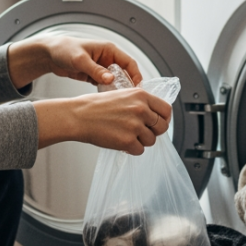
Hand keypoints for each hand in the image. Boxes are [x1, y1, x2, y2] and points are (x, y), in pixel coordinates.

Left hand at [8, 35, 143, 89]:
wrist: (49, 54)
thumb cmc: (64, 50)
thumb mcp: (80, 60)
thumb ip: (96, 70)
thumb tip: (110, 80)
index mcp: (109, 50)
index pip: (129, 62)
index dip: (136, 75)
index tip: (137, 88)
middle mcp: (108, 58)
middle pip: (125, 73)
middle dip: (128, 85)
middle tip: (129, 99)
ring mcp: (102, 68)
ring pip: (116, 81)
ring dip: (118, 90)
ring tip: (119, 102)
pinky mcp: (95, 76)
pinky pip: (106, 85)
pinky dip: (108, 92)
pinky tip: (107, 100)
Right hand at [34, 88, 171, 154]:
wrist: (78, 116)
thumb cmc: (96, 106)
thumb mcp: (122, 95)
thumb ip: (140, 102)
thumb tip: (154, 114)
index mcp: (141, 95)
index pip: (166, 110)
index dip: (164, 119)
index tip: (158, 123)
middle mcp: (140, 109)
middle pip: (162, 127)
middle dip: (153, 131)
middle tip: (141, 132)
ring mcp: (134, 126)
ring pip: (151, 140)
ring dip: (141, 141)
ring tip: (126, 135)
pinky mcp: (127, 141)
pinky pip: (139, 150)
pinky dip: (131, 149)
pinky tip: (120, 141)